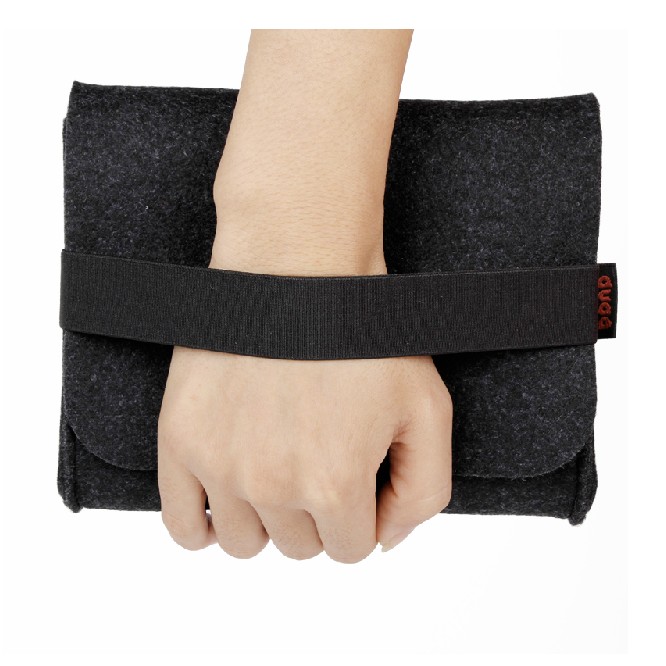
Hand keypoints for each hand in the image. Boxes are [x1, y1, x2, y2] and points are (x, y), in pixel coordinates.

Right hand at [157, 346, 452, 561]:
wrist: (296, 266)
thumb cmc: (364, 333)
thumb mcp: (427, 409)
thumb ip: (424, 491)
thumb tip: (386, 540)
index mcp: (334, 483)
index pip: (350, 548)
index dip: (360, 513)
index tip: (355, 473)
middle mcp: (272, 485)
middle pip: (299, 545)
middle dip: (316, 512)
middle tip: (316, 452)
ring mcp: (219, 464)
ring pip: (246, 542)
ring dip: (267, 518)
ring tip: (277, 465)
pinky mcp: (180, 440)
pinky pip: (182, 528)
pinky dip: (203, 528)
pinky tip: (224, 503)